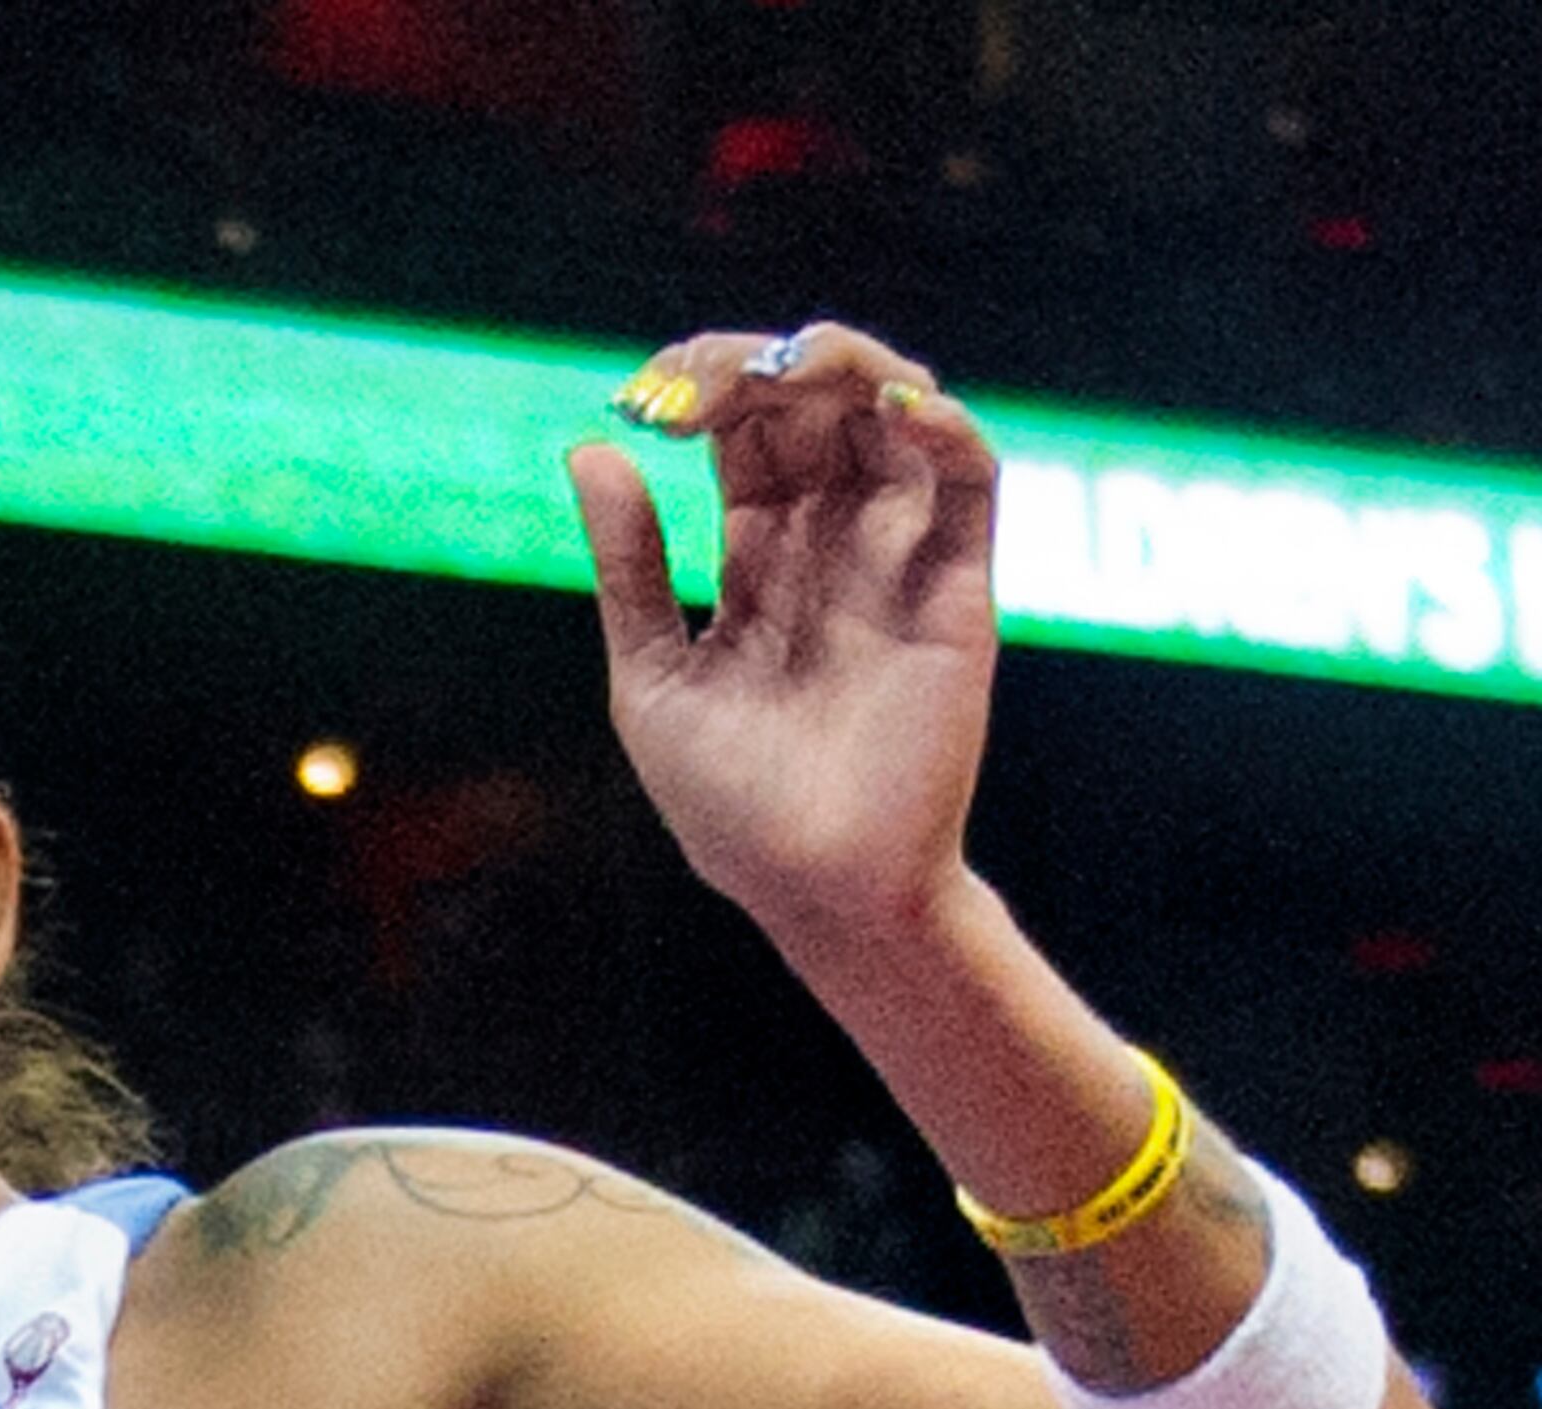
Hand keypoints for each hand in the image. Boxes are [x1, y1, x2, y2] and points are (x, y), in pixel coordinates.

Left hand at [570, 322, 1001, 956]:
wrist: (818, 890)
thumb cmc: (730, 810)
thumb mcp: (653, 677)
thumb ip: (631, 566)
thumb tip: (592, 447)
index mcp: (757, 560)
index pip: (742, 433)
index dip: (703, 389)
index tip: (648, 392)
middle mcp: (831, 542)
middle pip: (814, 407)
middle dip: (765, 367)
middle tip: (706, 375)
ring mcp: (898, 556)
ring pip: (894, 415)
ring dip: (852, 368)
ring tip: (796, 365)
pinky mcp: (959, 586)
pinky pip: (969, 478)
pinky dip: (943, 424)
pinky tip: (892, 407)